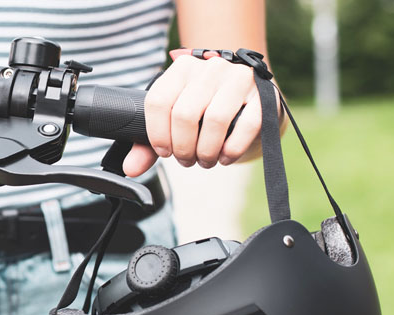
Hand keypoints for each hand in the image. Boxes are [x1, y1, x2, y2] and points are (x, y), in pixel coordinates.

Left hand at [123, 54, 272, 175]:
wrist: (247, 93)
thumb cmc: (204, 108)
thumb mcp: (174, 117)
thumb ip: (149, 143)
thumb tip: (130, 168)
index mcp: (181, 68)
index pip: (158, 101)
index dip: (157, 134)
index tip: (164, 151)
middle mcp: (210, 68)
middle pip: (184, 114)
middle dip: (183, 148)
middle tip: (187, 160)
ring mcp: (238, 78)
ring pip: (215, 120)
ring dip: (206, 151)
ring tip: (205, 160)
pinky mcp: (262, 95)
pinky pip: (247, 126)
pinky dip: (232, 149)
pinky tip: (225, 157)